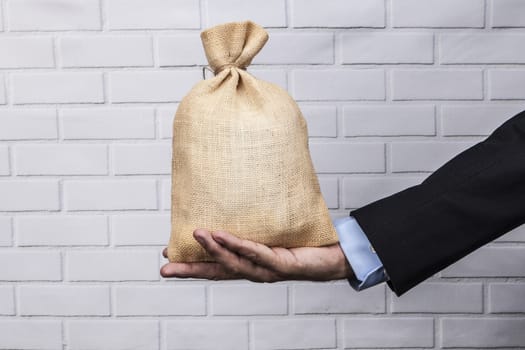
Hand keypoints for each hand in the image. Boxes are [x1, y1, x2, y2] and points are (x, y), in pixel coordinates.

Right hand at [160, 229, 353, 281]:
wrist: (331, 256)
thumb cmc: (300, 243)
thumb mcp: (270, 232)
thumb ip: (253, 223)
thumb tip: (237, 198)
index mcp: (247, 263)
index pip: (213, 266)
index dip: (190, 263)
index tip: (166, 257)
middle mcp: (252, 270)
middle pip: (216, 272)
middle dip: (190, 270)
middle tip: (165, 268)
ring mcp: (265, 270)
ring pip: (233, 262)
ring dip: (212, 250)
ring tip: (195, 233)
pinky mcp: (280, 264)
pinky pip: (255, 253)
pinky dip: (237, 245)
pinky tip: (222, 235)